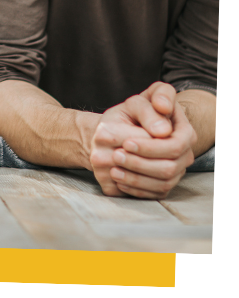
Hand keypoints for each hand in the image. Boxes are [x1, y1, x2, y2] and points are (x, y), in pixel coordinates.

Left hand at [90, 82, 194, 198]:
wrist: (121, 129)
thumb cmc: (130, 114)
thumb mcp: (134, 104)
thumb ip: (147, 109)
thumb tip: (163, 130)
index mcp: (183, 130)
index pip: (175, 145)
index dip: (151, 147)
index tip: (126, 143)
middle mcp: (184, 153)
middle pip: (168, 167)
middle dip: (140, 163)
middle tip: (115, 156)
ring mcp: (176, 170)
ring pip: (162, 183)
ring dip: (136, 179)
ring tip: (113, 170)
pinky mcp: (164, 184)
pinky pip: (154, 193)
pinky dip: (136, 189)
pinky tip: (119, 180)